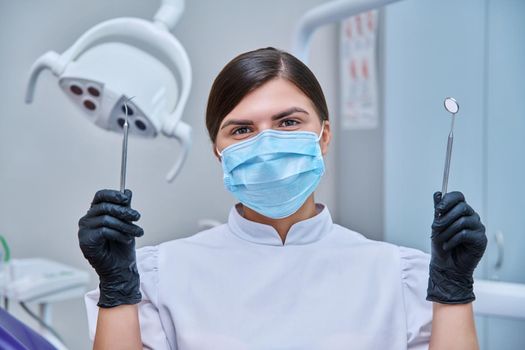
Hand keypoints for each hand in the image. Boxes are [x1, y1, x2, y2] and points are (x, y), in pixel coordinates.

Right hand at [78, 189, 143, 307]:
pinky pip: (104, 231)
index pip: (100, 196)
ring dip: (125, 225)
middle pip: (105, 206)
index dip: (113, 194)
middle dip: (124, 211)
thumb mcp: (127, 223)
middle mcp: (87, 220)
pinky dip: (119, 234)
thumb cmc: (123, 247)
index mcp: (96, 213)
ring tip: (137, 232)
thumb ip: (125, 208)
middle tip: (137, 217)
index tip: (126, 198)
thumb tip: (127, 191)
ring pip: (106, 219)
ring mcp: (84, 231)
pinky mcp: (85, 241)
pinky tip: (126, 239)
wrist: (121, 269)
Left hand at [427, 191, 486, 303]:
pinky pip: (465, 234)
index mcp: (460, 211)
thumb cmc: (441, 245)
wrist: (446, 266)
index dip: (448, 199)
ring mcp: (477, 228)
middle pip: (462, 207)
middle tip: (435, 227)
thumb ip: (438, 210)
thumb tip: (437, 194)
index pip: (458, 196)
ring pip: (462, 221)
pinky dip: (452, 240)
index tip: (438, 208)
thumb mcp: (436, 226)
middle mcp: (471, 217)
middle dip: (445, 217)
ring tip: (441, 240)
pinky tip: (447, 246)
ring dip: (447, 231)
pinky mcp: (480, 240)